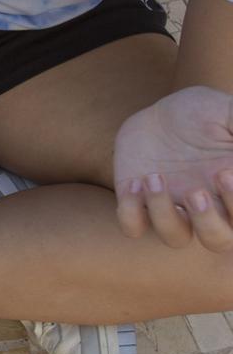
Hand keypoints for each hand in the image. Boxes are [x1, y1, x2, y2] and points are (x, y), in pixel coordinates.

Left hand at [114, 86, 232, 251]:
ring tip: (154, 177)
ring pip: (175, 238)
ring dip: (165, 215)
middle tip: (197, 192)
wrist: (159, 115)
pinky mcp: (138, 202)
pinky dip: (131, 212)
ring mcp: (172, 206)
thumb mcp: (227, 112)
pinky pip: (133, 227)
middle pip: (219, 241)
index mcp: (232, 189)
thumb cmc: (202, 114)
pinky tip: (134, 182)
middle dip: (209, 223)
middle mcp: (208, 206)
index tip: (225, 172)